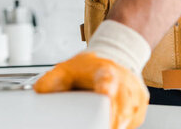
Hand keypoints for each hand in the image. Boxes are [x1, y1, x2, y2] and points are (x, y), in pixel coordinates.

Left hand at [34, 20, 150, 128]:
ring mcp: (135, 91)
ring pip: (131, 113)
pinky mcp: (141, 104)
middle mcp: (123, 79)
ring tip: (105, 124)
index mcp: (104, 70)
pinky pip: (134, 119)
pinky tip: (111, 123)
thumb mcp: (67, 69)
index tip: (105, 93)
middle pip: (123, 102)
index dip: (107, 86)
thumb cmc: (90, 67)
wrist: (113, 57)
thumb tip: (39, 90)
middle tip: (103, 125)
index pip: (107, 78)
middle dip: (113, 117)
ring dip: (118, 122)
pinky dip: (123, 124)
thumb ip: (51, 80)